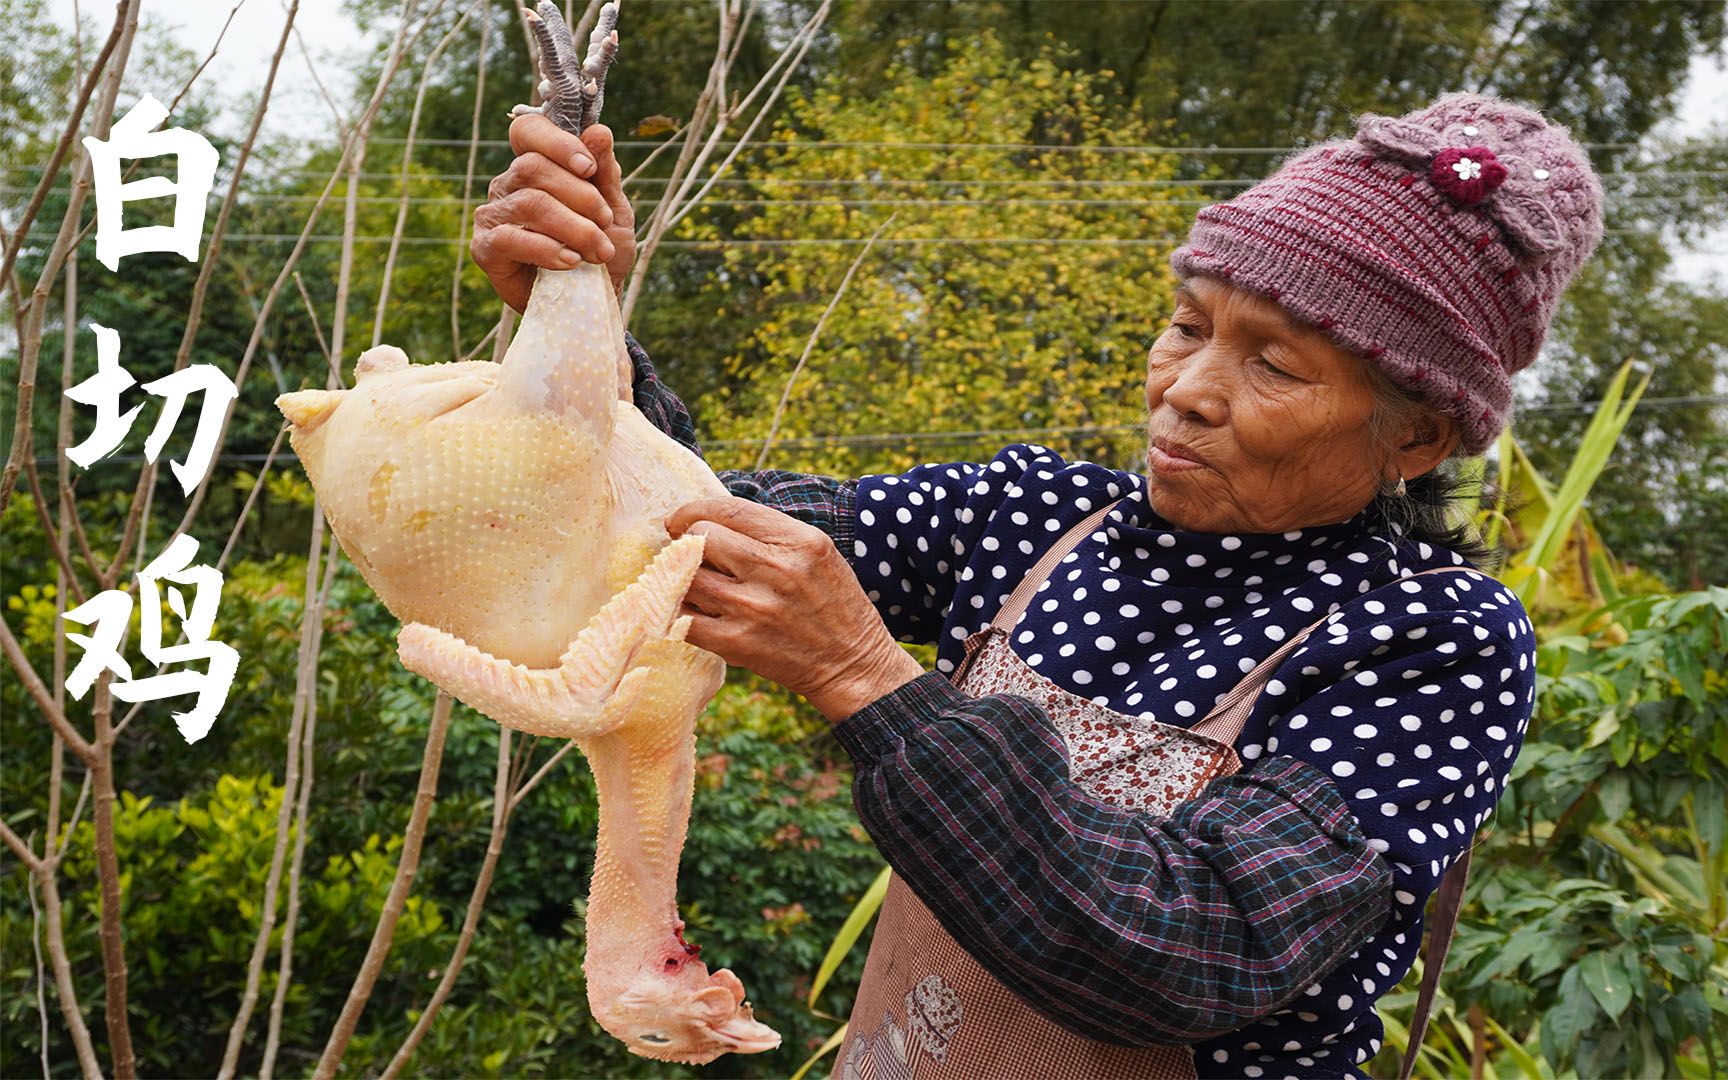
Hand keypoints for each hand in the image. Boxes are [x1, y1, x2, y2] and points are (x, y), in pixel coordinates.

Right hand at [471, 116, 637, 312]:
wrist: (594, 301)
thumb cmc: (602, 251)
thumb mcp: (614, 210)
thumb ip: (605, 173)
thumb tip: (598, 130)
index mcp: (536, 165)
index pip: (529, 131)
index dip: (557, 142)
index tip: (589, 168)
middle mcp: (508, 184)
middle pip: (533, 167)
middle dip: (580, 196)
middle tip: (605, 224)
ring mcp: (493, 215)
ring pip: (529, 203)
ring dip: (573, 227)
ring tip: (598, 251)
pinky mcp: (485, 248)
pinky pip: (511, 238)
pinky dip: (547, 249)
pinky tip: (571, 262)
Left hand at [666, 498, 925, 720]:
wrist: (852, 665)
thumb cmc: (833, 604)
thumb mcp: (818, 553)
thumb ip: (771, 534)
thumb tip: (707, 520)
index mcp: (800, 542)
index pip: (728, 509)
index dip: (692, 511)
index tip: (681, 522)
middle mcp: (776, 570)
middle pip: (699, 537)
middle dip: (686, 543)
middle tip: (688, 555)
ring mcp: (753, 607)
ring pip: (685, 576)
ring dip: (679, 579)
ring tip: (692, 584)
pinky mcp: (737, 643)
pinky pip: (682, 618)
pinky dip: (678, 613)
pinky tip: (691, 612)